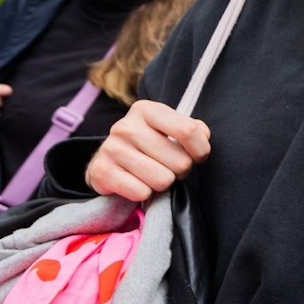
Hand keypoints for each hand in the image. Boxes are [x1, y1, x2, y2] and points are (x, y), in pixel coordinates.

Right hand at [85, 100, 210, 200]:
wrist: (109, 161)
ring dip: (163, 182)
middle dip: (181, 170)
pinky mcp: (102, 172)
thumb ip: (192, 129)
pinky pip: (143, 193)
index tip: (196, 155)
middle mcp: (126, 126)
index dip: (201, 150)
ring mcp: (111, 149)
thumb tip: (202, 135)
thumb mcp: (169, 129)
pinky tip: (136, 182)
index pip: (189, 131)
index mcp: (146, 110)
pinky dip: (144, 193)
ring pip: (163, 180)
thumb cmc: (149, 145)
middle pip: (180, 162)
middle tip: (168, 166)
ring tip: (153, 174)